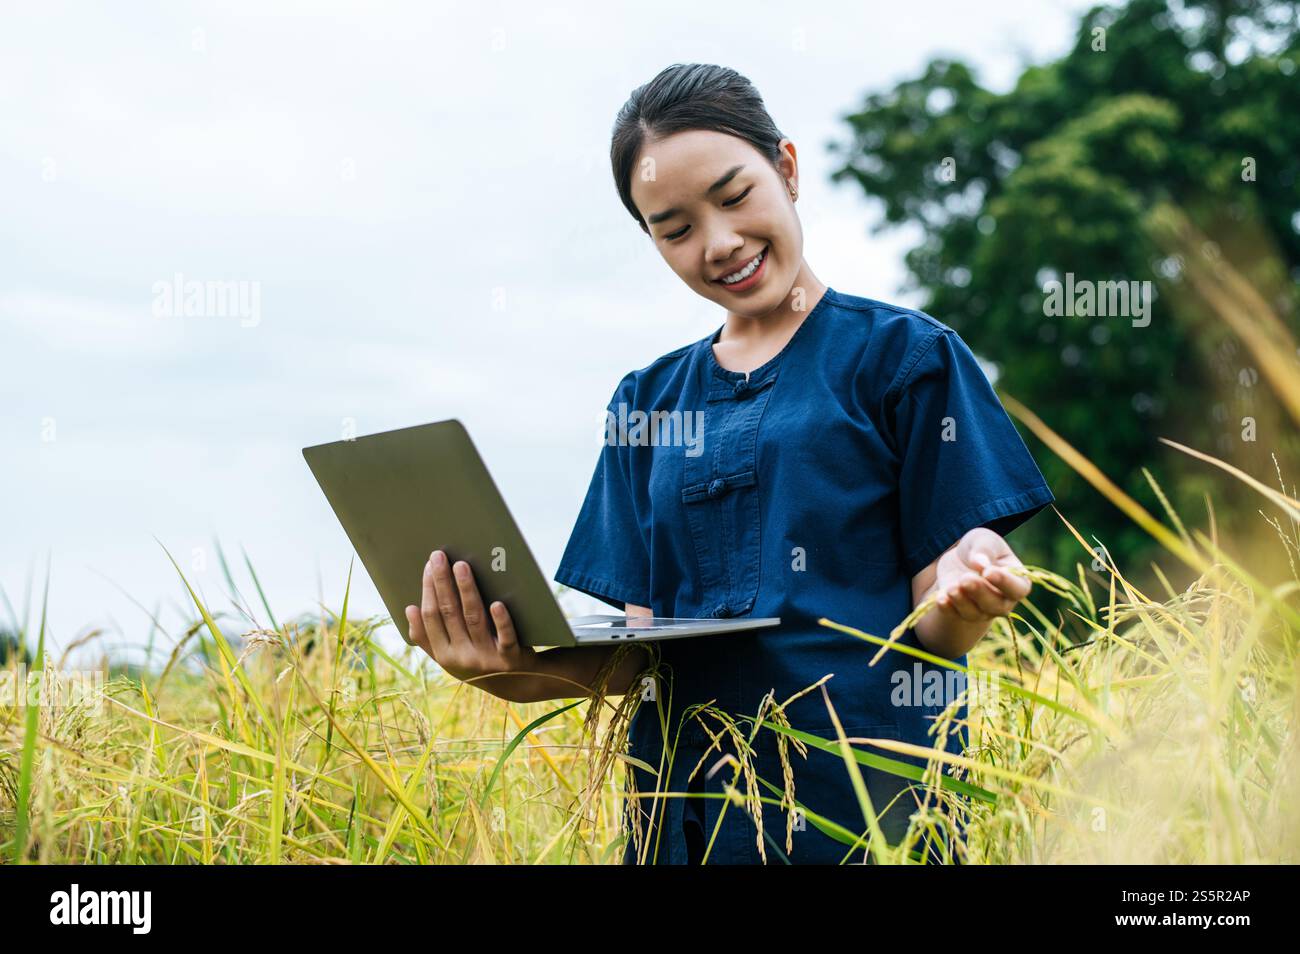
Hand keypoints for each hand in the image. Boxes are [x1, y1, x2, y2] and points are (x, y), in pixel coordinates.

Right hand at [404, 549, 538, 693]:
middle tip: (439, 556)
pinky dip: (501, 620)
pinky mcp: (511, 656)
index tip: (428, 566)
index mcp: (444, 655)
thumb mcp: (449, 656)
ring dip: (467, 590)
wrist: (518, 684)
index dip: (428, 590)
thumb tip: (409, 609)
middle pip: (449, 614)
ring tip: (462, 566)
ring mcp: (486, 657)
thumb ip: (427, 637)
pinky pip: (506, 637)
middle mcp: (463, 657)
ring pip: (474, 618)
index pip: (431, 617)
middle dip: (442, 583)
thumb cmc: (478, 661)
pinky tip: (497, 603)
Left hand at [931, 527, 1031, 623]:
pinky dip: (947, 608)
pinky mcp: (959, 613)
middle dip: (979, 592)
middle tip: (965, 579)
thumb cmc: (979, 549)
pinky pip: (954, 615)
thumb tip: (981, 563)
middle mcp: (1002, 601)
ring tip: (951, 588)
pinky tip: (941, 599)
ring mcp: (981, 611)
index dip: (1005, 582)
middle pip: (996, 605)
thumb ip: (985, 548)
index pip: (1018, 588)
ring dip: (961, 601)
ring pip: (974, 613)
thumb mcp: (983, 539)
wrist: (958, 560)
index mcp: (1017, 582)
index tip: (988, 572)